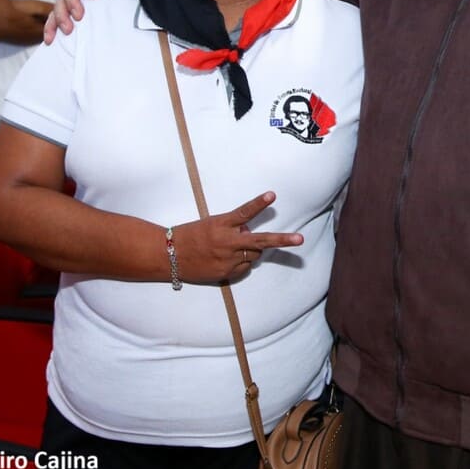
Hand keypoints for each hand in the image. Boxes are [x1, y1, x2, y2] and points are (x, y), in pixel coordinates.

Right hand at [43, 0, 135, 43]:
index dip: (73, 1)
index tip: (79, 15)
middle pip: (62, 1)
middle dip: (62, 16)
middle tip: (69, 29)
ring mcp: (72, 2)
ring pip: (57, 11)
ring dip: (54, 24)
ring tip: (54, 38)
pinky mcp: (72, 13)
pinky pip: (58, 19)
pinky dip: (52, 29)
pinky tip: (51, 40)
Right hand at [172, 192, 301, 283]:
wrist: (169, 255)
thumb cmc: (191, 235)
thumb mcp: (211, 225)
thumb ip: (232, 227)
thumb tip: (250, 232)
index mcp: (221, 225)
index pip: (244, 212)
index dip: (258, 203)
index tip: (272, 195)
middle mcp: (226, 242)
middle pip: (260, 241)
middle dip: (282, 240)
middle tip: (300, 239)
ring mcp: (227, 259)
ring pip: (254, 254)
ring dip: (252, 250)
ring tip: (234, 247)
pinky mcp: (226, 273)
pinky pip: (244, 267)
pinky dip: (242, 262)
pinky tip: (227, 259)